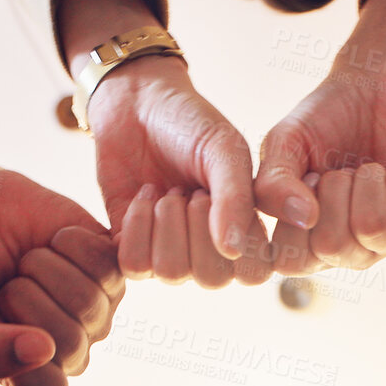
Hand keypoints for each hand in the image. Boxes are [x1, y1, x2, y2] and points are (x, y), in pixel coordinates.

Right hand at [0, 171, 122, 385]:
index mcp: (30, 376)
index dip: (14, 350)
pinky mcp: (115, 269)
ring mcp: (97, 311)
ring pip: (88, 302)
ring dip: (43, 267)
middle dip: (23, 299)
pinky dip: (69, 242)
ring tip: (27, 262)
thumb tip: (43, 350)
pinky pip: (106, 263)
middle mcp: (70, 351)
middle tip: (7, 284)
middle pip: (69, 342)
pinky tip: (53, 241)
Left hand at [91, 56, 269, 285]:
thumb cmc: (192, 125)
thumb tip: (231, 250)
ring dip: (166, 221)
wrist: (138, 106)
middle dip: (197, 225)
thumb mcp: (225, 151)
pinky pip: (135, 265)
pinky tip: (144, 197)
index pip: (253, 272)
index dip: (238, 237)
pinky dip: (137, 224)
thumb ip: (237, 198)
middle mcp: (211, 253)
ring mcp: (171, 254)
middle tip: (191, 190)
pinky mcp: (133, 249)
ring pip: (172, 272)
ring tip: (167, 191)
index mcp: (246, 234)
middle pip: (211, 279)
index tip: (223, 193)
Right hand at [257, 62, 385, 273]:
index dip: (297, 209)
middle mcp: (346, 252)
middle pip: (333, 246)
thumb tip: (304, 217)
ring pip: (373, 230)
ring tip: (369, 167)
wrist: (377, 84)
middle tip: (342, 168)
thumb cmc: (323, 118)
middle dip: (335, 189)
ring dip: (368, 181)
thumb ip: (273, 183)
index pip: (292, 259)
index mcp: (306, 243)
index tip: (310, 176)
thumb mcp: (284, 143)